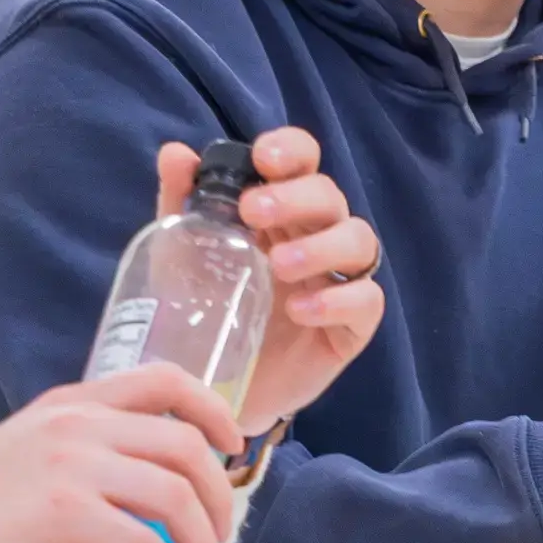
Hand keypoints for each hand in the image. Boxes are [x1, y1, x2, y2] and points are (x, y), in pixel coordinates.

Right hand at [0, 362, 246, 542]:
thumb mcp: (28, 453)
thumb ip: (78, 453)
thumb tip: (133, 487)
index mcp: (71, 403)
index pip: (164, 379)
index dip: (212, 409)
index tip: (232, 445)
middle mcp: (77, 423)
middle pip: (186, 443)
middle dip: (220, 494)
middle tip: (220, 534)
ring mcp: (71, 465)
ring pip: (176, 494)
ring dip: (205, 541)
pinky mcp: (64, 513)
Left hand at [174, 129, 384, 430]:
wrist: (213, 392)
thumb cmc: (206, 311)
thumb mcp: (182, 257)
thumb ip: (180, 205)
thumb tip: (175, 153)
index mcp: (281, 211)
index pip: (303, 162)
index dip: (292, 150)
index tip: (262, 158)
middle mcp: (317, 236)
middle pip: (329, 195)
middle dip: (296, 196)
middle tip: (253, 212)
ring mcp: (338, 280)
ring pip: (359, 240)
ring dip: (322, 245)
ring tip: (280, 265)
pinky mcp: (351, 327)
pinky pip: (367, 301)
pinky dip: (338, 299)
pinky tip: (301, 309)